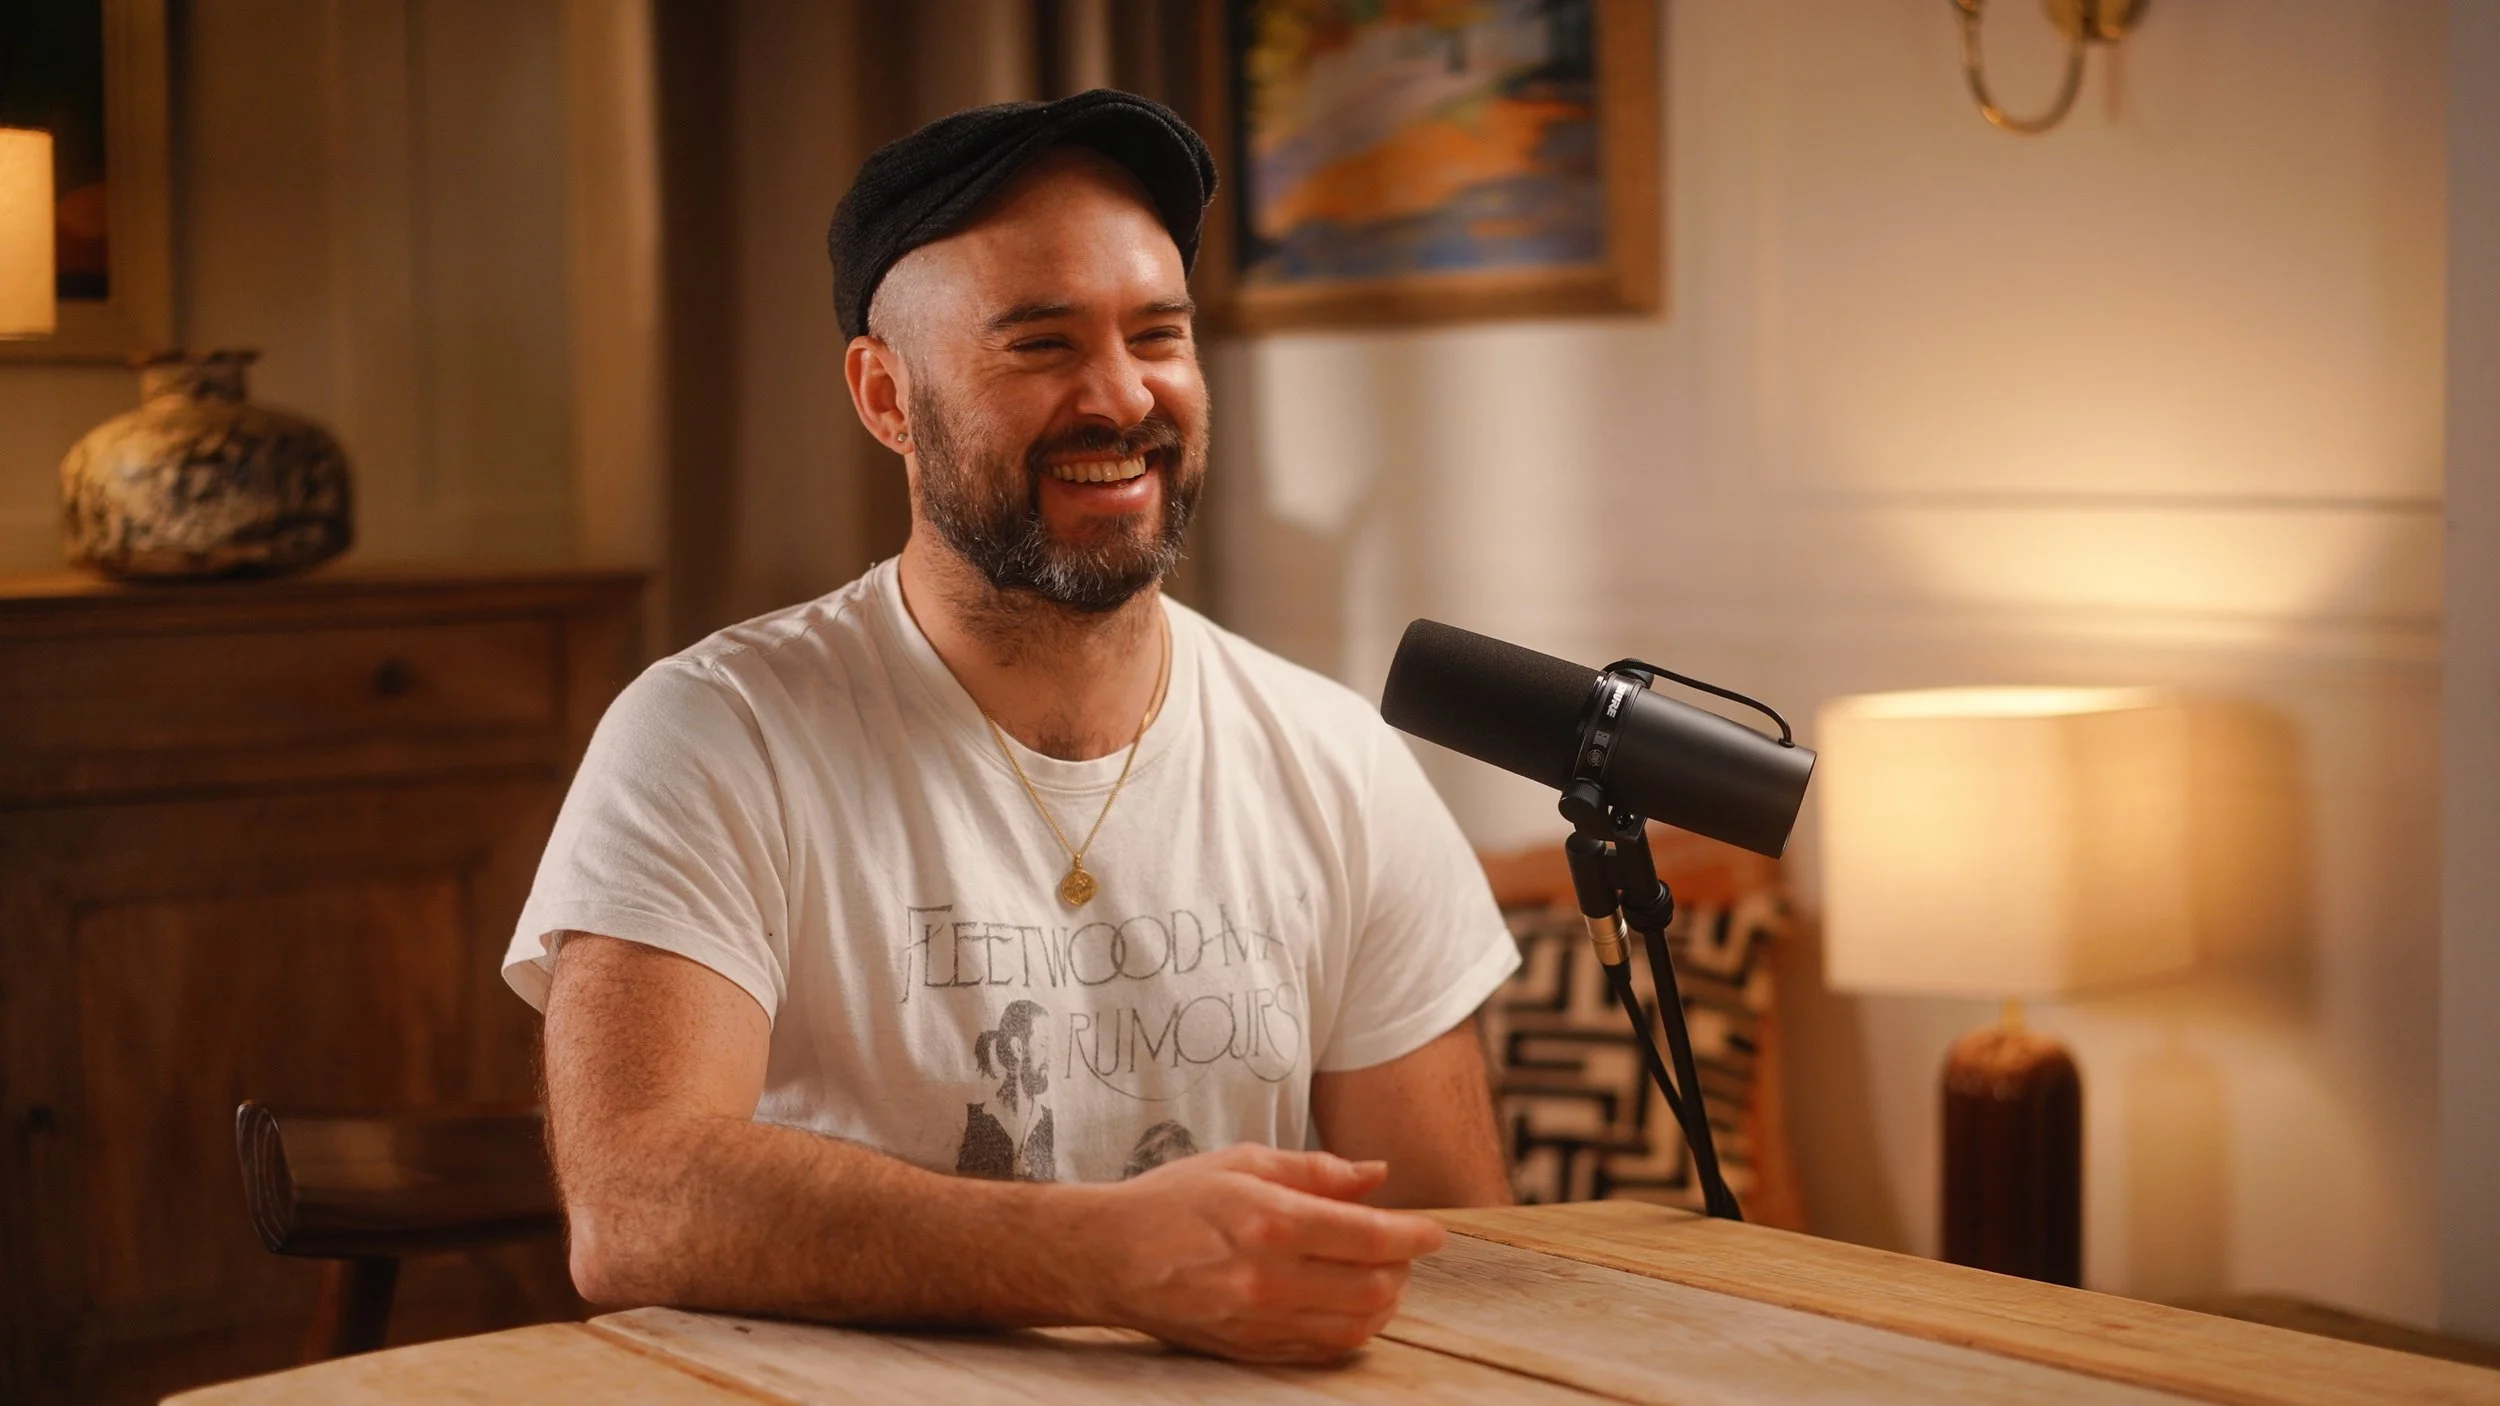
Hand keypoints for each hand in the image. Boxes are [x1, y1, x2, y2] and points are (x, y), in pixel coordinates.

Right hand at [1077, 1143, 1447, 1362]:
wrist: (1109, 1257)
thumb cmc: (1174, 1200)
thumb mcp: (1243, 1162)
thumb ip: (1316, 1170)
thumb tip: (1377, 1174)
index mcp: (1271, 1221)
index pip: (1371, 1237)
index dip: (1415, 1235)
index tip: (1433, 1232)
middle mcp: (1270, 1278)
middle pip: (1375, 1288)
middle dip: (1404, 1269)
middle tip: (1402, 1249)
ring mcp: (1260, 1322)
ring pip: (1357, 1327)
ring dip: (1384, 1303)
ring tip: (1380, 1277)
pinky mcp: (1251, 1350)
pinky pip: (1323, 1350)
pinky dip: (1351, 1330)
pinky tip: (1349, 1305)